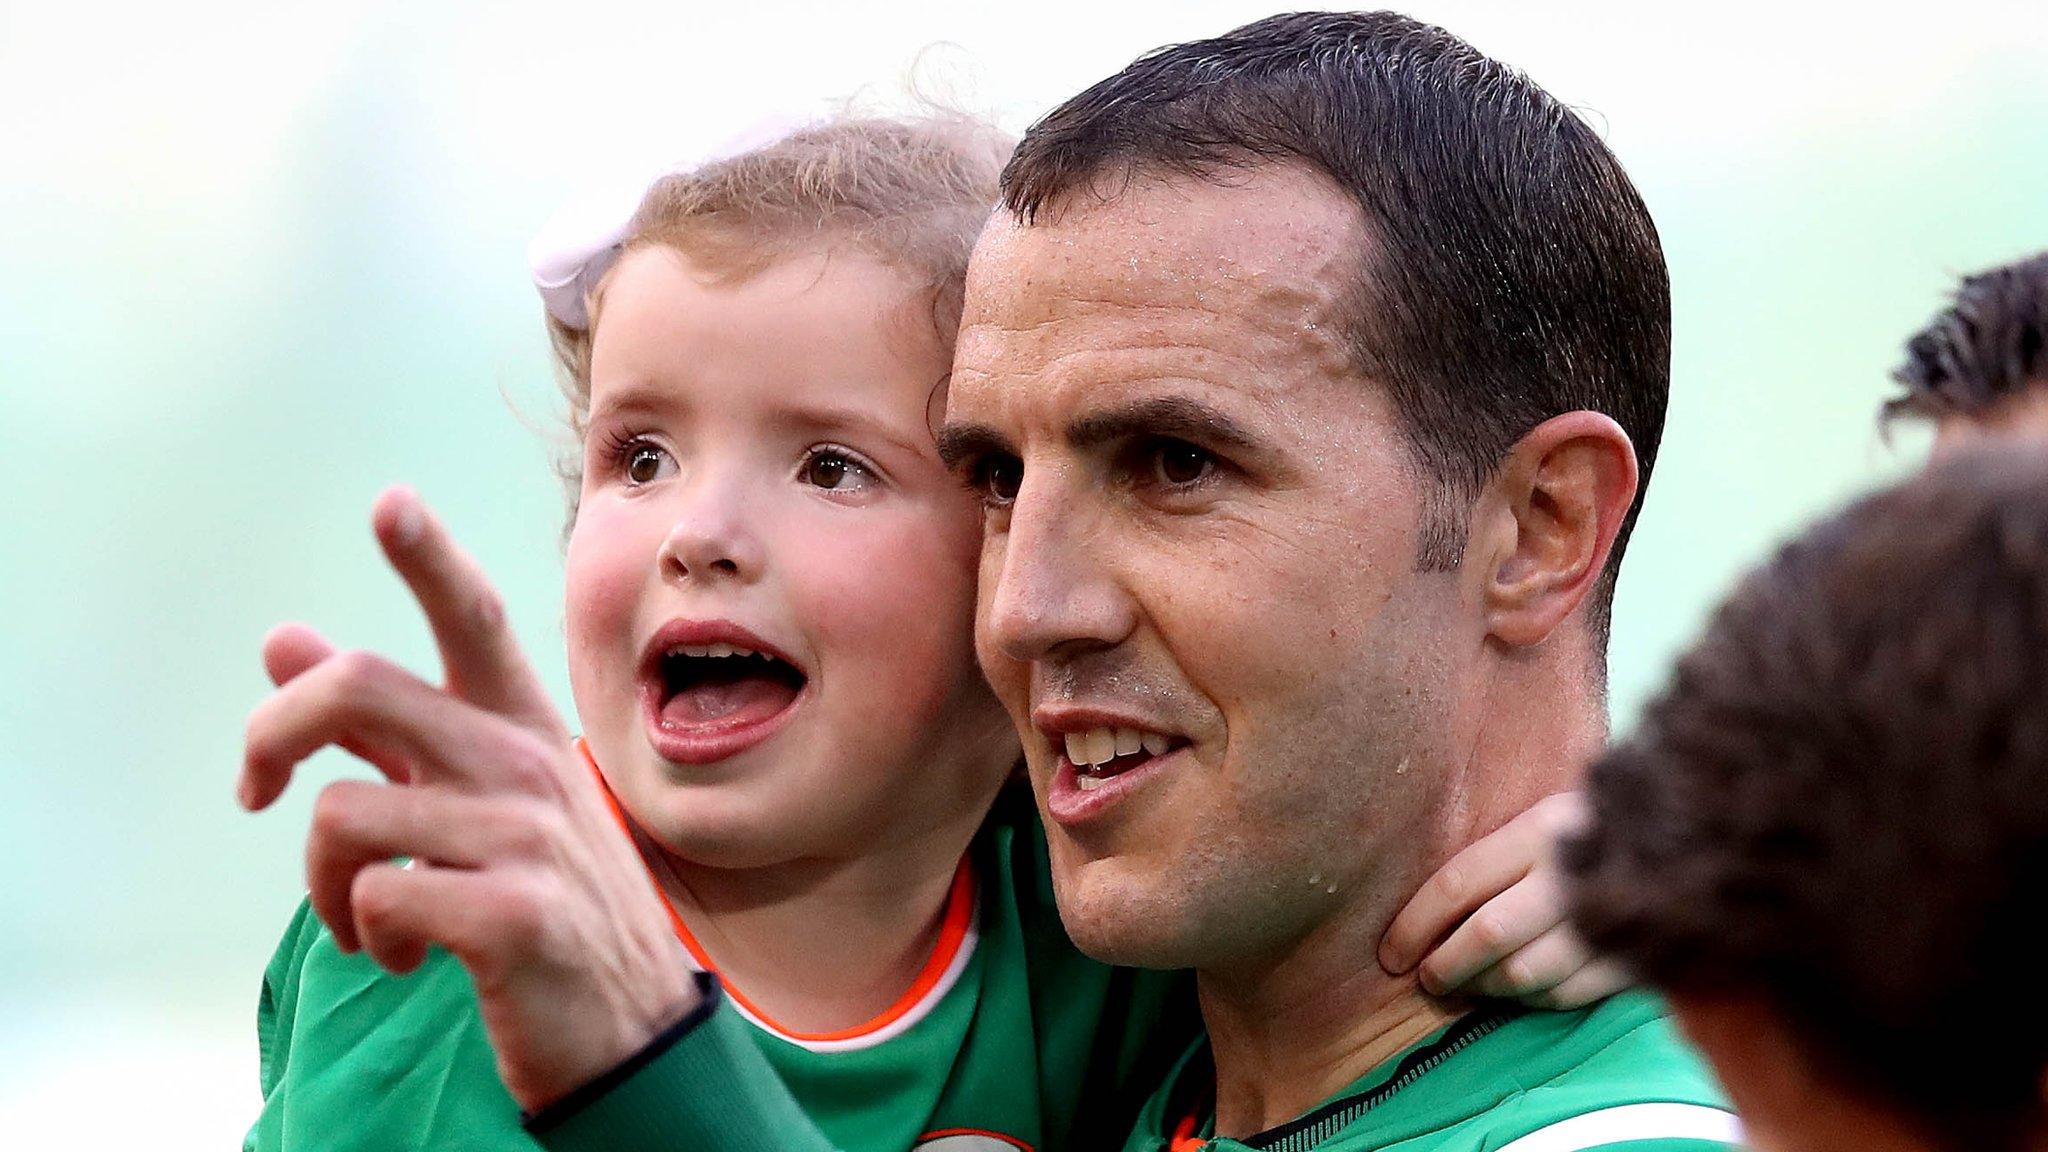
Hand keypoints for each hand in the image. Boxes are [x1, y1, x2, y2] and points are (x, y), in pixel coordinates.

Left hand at [238, 486, 696, 1110]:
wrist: (630, 1031)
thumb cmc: (545, 904)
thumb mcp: (476, 805)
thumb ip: (383, 725)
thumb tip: (283, 639)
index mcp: (522, 730)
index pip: (475, 620)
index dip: (428, 558)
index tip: (390, 503)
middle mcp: (526, 765)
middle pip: (359, 687)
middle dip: (272, 732)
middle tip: (253, 792)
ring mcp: (527, 837)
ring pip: (342, 813)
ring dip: (325, 884)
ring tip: (370, 919)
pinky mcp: (514, 913)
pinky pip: (378, 895)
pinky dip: (370, 935)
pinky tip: (410, 953)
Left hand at [1378, 792, 1628, 1009]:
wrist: (1688, 838)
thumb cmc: (1596, 827)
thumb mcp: (1544, 817)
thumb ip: (1495, 856)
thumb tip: (1427, 913)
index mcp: (1540, 832)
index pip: (1457, 885)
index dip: (1414, 926)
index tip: (1391, 954)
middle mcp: (1570, 876)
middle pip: (1486, 935)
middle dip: (1445, 965)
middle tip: (1427, 979)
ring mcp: (1606, 922)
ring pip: (1523, 974)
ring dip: (1485, 987)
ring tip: (1469, 985)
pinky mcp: (1633, 959)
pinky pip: (1565, 995)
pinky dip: (1533, 999)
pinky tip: (1521, 990)